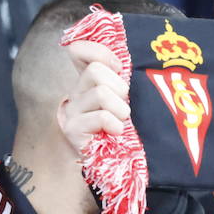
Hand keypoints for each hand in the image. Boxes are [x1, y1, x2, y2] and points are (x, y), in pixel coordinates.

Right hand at [58, 40, 128, 154]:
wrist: (118, 163)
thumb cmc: (129, 128)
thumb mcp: (129, 98)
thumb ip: (128, 79)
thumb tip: (142, 61)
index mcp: (89, 80)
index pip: (77, 51)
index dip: (98, 52)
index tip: (118, 67)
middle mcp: (76, 92)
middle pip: (94, 70)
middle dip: (119, 86)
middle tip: (125, 104)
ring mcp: (72, 110)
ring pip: (100, 92)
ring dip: (120, 108)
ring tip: (123, 121)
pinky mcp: (72, 128)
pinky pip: (101, 116)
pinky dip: (115, 124)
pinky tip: (116, 132)